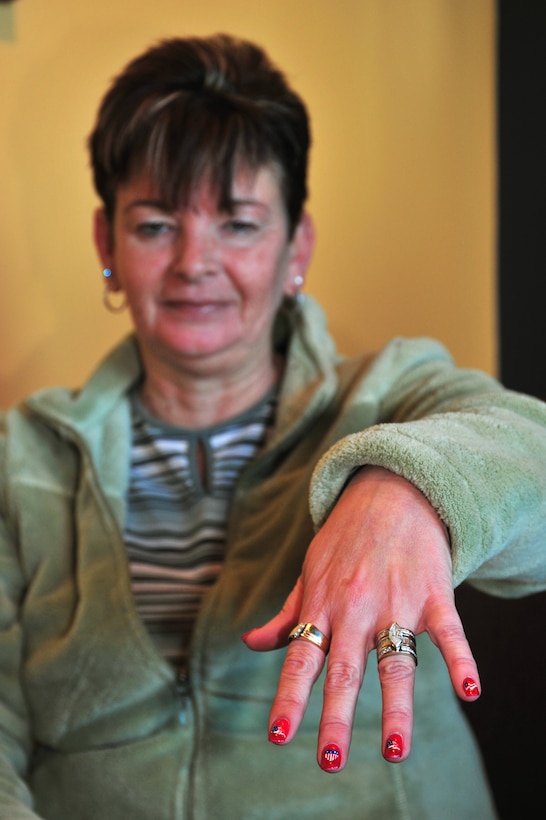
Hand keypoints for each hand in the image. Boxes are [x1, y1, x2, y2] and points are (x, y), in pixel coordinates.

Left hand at [242, 466, 479, 770]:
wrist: (388, 490)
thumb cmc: (344, 539)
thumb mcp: (308, 573)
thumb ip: (286, 615)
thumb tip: (249, 644)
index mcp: (322, 606)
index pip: (301, 659)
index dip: (290, 698)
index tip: (278, 737)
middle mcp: (355, 607)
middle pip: (345, 670)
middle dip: (336, 717)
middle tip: (329, 761)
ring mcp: (396, 600)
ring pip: (396, 660)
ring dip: (396, 708)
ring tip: (395, 752)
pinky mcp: (433, 593)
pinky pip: (448, 631)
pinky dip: (460, 659)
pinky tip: (469, 690)